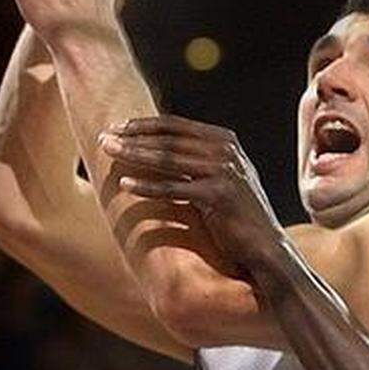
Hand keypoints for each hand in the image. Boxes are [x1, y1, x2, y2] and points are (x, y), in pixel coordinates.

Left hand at [99, 115, 282, 273]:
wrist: (265, 245)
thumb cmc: (236, 214)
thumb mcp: (221, 176)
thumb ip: (199, 157)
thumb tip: (157, 144)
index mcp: (225, 140)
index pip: (175, 125)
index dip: (143, 124)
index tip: (117, 128)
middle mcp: (226, 150)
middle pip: (168, 139)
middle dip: (132, 136)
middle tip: (103, 137)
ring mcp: (224, 171)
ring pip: (168, 159)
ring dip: (134, 154)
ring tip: (107, 152)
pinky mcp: (219, 195)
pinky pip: (174, 188)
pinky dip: (147, 186)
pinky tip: (125, 185)